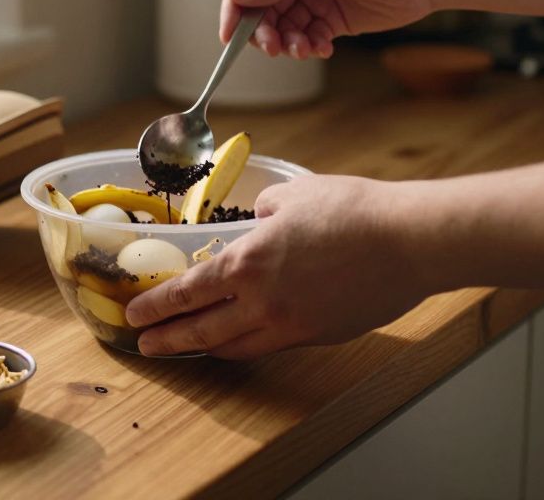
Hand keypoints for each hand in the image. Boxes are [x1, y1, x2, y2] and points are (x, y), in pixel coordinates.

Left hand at [125, 175, 438, 358]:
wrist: (409, 241)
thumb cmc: (354, 211)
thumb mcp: (294, 195)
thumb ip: (264, 211)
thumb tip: (258, 220)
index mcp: (248, 263)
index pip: (187, 292)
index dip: (156, 305)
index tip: (134, 313)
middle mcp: (263, 302)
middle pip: (201, 330)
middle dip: (168, 339)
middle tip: (145, 345)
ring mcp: (292, 325)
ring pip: (235, 346)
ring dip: (204, 348)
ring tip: (186, 347)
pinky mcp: (319, 335)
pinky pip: (270, 345)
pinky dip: (245, 345)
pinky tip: (240, 339)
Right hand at [219, 0, 435, 59]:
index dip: (235, 8)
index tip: (229, 36)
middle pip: (261, 9)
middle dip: (266, 31)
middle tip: (276, 47)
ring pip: (284, 27)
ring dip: (290, 42)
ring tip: (306, 49)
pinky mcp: (331, 18)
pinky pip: (307, 37)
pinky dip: (310, 46)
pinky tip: (322, 48)